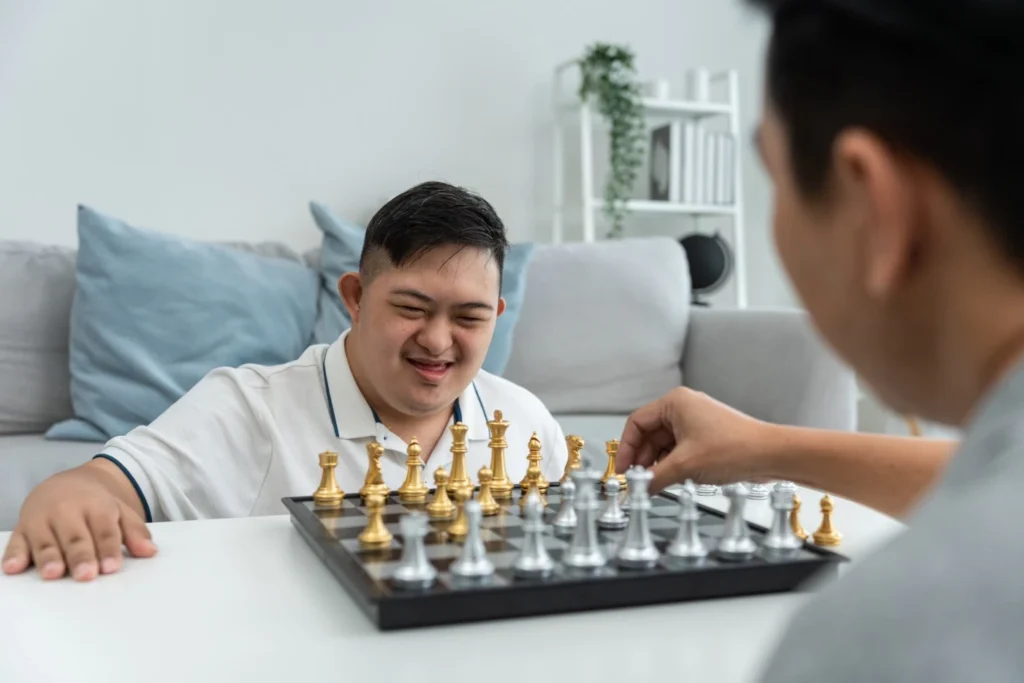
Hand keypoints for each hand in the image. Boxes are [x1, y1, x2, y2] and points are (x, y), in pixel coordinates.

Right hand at [2, 465, 156, 580]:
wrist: (66, 482)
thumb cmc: (97, 505)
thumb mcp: (120, 512)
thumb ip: (135, 532)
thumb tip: (150, 551)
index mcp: (97, 507)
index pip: (104, 530)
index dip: (108, 549)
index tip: (111, 568)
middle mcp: (68, 511)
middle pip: (75, 537)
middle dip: (80, 556)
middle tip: (86, 575)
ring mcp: (43, 520)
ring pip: (45, 541)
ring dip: (48, 557)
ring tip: (53, 574)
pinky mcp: (22, 529)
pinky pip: (16, 543)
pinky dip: (14, 555)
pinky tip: (14, 568)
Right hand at [617, 387, 774, 492]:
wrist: (770, 455)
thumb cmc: (735, 449)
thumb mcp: (685, 466)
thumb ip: (654, 478)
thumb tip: (637, 489)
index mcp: (675, 403)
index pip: (637, 423)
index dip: (627, 449)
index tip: (624, 471)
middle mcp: (684, 408)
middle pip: (649, 434)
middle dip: (643, 459)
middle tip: (637, 482)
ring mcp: (696, 422)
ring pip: (664, 444)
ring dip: (658, 464)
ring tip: (655, 484)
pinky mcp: (706, 436)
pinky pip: (679, 450)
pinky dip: (672, 465)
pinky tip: (671, 480)